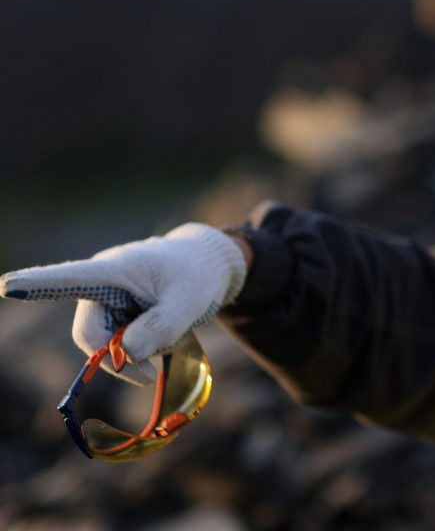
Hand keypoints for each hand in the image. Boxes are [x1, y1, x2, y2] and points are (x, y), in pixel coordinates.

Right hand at [0, 223, 247, 384]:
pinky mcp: (113, 317)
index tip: (7, 286)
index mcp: (113, 270)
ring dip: (133, 354)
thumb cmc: (196, 275)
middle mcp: (100, 285)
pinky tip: (163, 336)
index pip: (69, 278)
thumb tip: (121, 355)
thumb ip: (160, 327)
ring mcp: (104, 302)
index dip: (36, 285)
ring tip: (169, 335)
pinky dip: (138, 351)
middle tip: (149, 375)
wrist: (206, 267)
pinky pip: (116, 346)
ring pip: (104, 346)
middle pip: (90, 335)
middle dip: (117, 359)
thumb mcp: (189, 302)